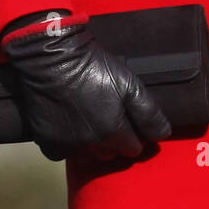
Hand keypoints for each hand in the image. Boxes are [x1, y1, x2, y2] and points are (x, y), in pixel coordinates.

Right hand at [1, 16, 171, 162]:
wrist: (47, 55)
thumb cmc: (91, 65)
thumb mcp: (128, 82)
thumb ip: (149, 112)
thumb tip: (162, 135)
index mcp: (113, 133)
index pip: (133, 149)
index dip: (132, 132)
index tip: (125, 116)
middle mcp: (91, 146)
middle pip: (110, 154)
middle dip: (111, 139)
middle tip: (103, 112)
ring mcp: (67, 147)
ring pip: (87, 154)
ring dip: (89, 141)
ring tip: (84, 114)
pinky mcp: (46, 143)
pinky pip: (62, 151)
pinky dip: (65, 140)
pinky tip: (65, 119)